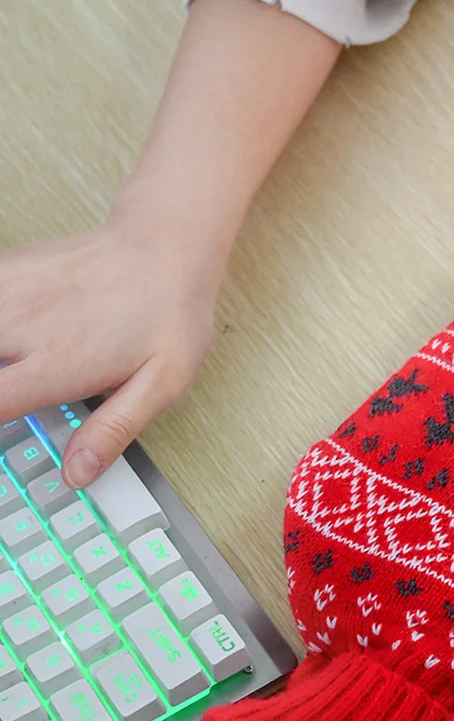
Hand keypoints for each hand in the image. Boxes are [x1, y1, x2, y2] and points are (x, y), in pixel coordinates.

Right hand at [0, 216, 223, 487]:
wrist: (167, 246)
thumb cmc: (169, 315)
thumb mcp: (162, 383)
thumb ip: (115, 428)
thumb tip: (78, 473)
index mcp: (58, 362)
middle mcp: (24, 325)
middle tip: (8, 392)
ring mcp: (10, 291)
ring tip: (9, 370)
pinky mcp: (7, 266)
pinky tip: (7, 331)